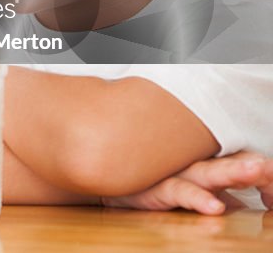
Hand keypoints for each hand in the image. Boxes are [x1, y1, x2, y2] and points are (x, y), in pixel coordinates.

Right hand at [102, 151, 272, 214]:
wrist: (112, 184)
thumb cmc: (157, 185)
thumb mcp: (198, 193)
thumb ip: (224, 197)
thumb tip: (252, 204)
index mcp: (209, 165)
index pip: (242, 162)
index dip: (262, 171)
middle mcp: (194, 165)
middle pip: (229, 162)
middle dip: (252, 164)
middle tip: (270, 166)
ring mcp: (175, 174)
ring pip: (208, 172)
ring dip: (233, 171)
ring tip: (258, 171)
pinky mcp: (157, 188)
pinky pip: (180, 193)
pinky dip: (198, 199)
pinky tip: (215, 206)